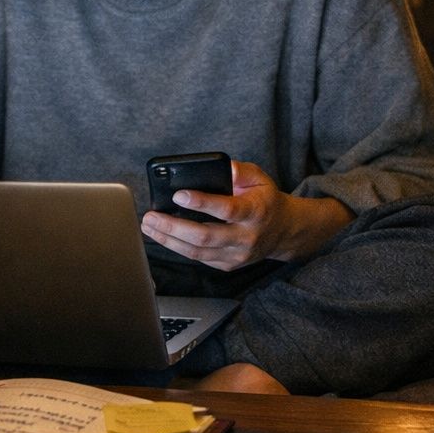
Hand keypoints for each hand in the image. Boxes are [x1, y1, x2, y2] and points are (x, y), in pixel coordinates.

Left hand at [140, 161, 352, 270]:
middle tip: (151, 217)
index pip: (226, 209)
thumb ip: (243, 171)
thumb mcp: (260, 178)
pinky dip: (178, 248)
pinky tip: (163, 237)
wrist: (283, 231)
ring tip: (149, 227)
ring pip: (198, 252)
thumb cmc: (265, 200)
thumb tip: (227, 168)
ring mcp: (236, 254)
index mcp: (254, 212)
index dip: (201, 203)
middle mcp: (245, 236)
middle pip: (205, 236)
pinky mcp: (228, 264)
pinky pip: (200, 259)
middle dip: (173, 227)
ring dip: (169, 240)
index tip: (178, 195)